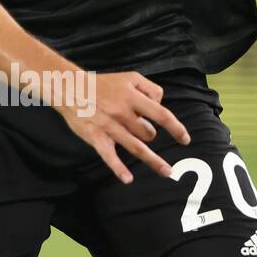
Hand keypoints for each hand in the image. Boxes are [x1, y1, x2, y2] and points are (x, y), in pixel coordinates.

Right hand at [56, 71, 189, 183]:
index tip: (185, 139)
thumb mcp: (130, 77)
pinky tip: (128, 179)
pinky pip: (109, 156)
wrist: (71, 88)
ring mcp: (109, 127)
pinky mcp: (96, 137)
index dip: (176, 128)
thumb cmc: (103, 84)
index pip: (161, 115)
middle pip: (148, 133)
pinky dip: (118, 168)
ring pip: (136, 147)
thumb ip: (150, 88)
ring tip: (166, 171)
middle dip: (150, 135)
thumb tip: (160, 106)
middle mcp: (123, 112)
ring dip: (153, 161)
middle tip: (141, 131)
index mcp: (132, 97)